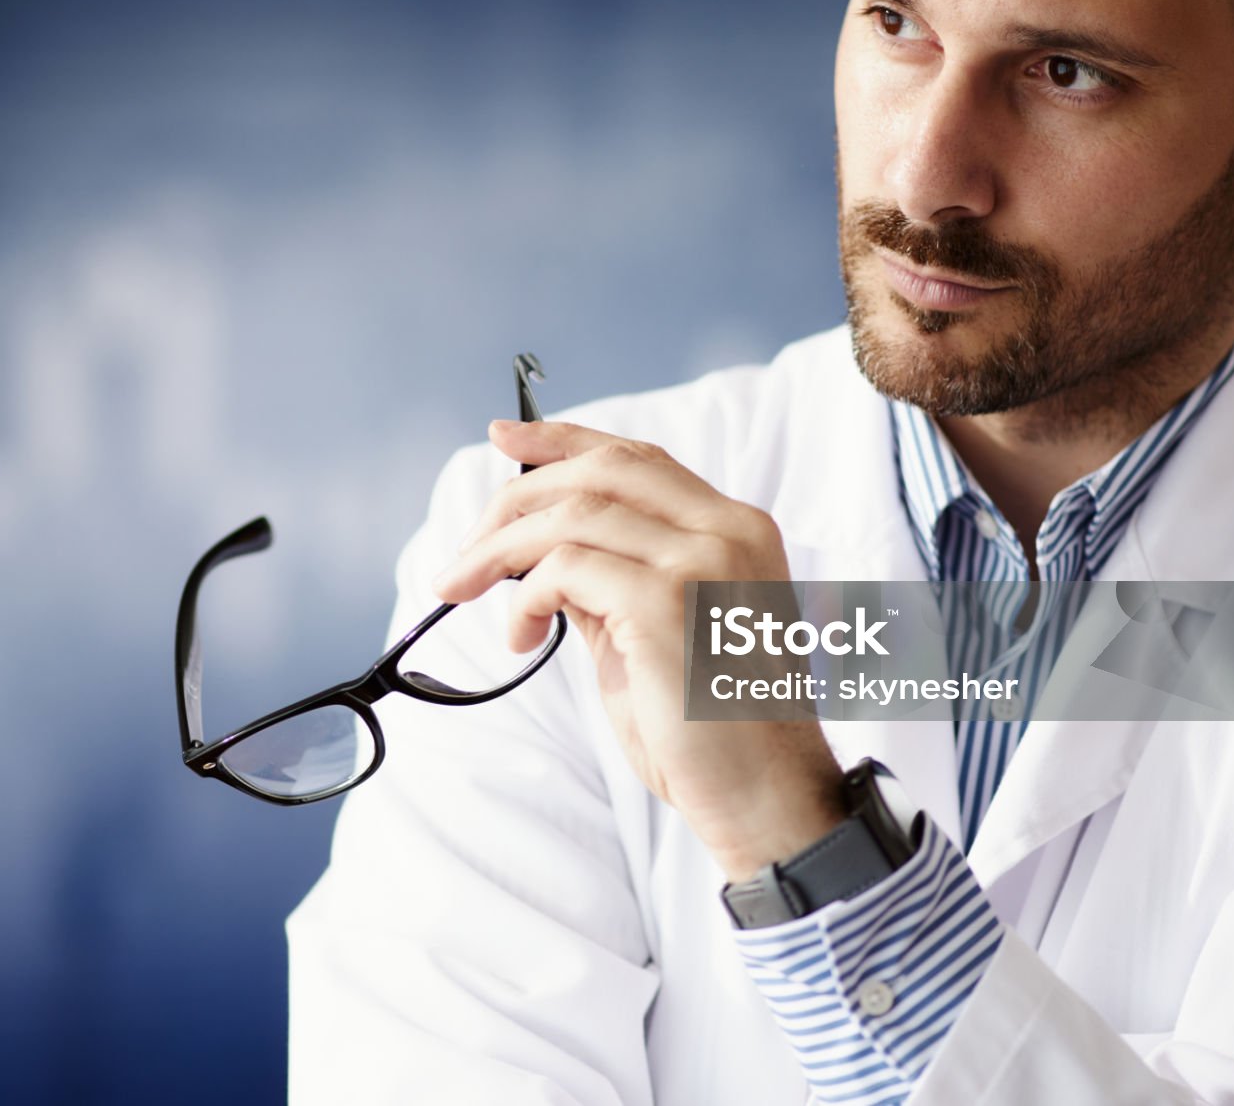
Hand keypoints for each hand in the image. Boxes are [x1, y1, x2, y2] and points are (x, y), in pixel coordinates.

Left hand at [430, 419, 847, 879]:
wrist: (767, 797)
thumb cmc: (713, 729)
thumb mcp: (656, 633)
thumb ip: (611, 582)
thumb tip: (538, 554)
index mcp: (735, 528)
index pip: (636, 458)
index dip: (563, 440)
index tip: (504, 437)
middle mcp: (726, 529)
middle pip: (599, 470)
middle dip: (516, 496)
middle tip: (466, 549)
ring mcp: (702, 560)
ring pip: (570, 514)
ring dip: (499, 550)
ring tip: (468, 590)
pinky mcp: (666, 600)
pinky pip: (564, 569)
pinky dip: (524, 597)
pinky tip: (520, 637)